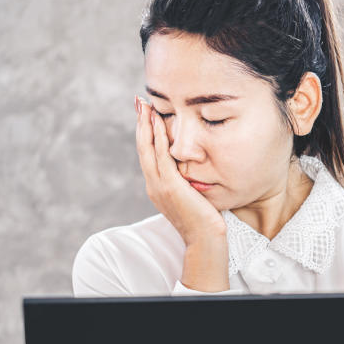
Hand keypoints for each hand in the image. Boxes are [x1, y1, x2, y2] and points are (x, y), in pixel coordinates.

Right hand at [134, 96, 225, 245]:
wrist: (205, 241)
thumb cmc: (205, 222)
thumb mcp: (193, 198)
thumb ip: (188, 183)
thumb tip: (193, 170)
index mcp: (158, 187)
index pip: (149, 155)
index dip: (146, 134)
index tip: (145, 115)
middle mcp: (154, 185)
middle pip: (143, 148)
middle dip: (141, 124)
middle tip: (138, 102)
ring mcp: (159, 186)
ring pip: (147, 149)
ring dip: (145, 125)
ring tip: (144, 105)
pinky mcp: (170, 186)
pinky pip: (161, 156)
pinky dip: (157, 137)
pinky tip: (158, 121)